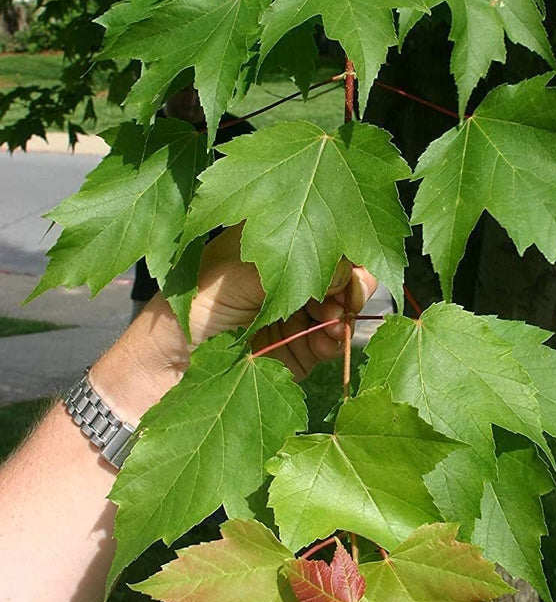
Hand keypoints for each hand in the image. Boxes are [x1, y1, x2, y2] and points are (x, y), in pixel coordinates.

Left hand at [187, 223, 377, 379]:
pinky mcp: (299, 349)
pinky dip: (338, 338)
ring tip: (335, 320)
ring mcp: (293, 311)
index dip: (339, 242)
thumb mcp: (236, 277)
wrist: (160, 373)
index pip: (317, 228)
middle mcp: (283, 272)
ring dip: (346, 310)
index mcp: (266, 240)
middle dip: (349, 279)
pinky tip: (333, 336)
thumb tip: (345, 268)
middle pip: (337, 268)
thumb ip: (291, 265)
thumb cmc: (186, 311)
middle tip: (348, 295)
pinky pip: (332, 341)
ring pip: (342, 305)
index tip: (346, 259)